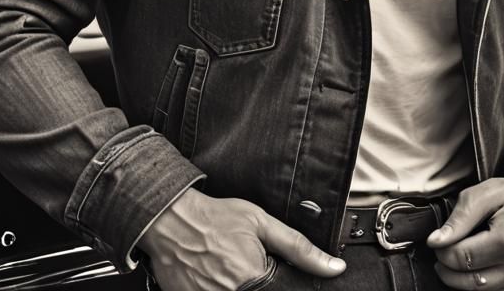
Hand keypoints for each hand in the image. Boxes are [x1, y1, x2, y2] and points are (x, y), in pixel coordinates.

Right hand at [138, 187, 345, 290]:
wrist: (170, 221)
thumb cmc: (214, 218)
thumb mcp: (261, 223)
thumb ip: (299, 248)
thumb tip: (333, 266)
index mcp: (254, 279)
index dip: (279, 282)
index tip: (264, 269)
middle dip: (258, 281)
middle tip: (241, 264)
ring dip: (239, 283)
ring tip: (226, 267)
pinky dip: (220, 287)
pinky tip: (216, 275)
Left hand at [426, 178, 503, 289]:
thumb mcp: (488, 193)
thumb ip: (460, 217)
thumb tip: (436, 240)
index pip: (462, 257)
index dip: (442, 252)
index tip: (436, 243)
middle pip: (470, 281)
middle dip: (448, 270)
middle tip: (441, 255)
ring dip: (463, 280)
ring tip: (458, 260)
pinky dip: (482, 284)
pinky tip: (478, 267)